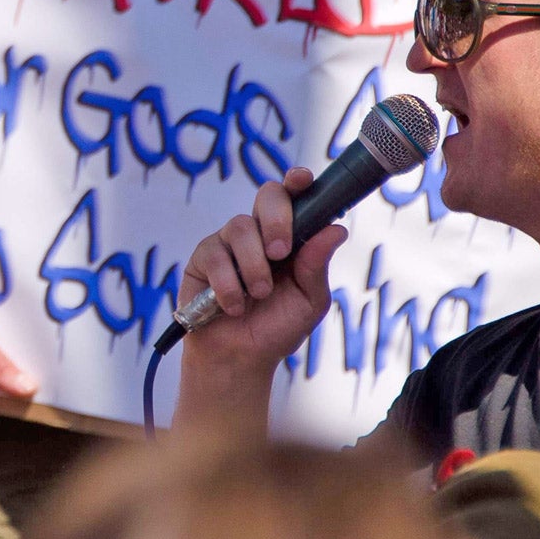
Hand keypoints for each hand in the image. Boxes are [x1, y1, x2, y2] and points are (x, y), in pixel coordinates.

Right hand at [176, 169, 347, 425]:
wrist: (239, 358)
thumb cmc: (277, 327)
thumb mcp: (308, 301)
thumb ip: (317, 265)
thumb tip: (336, 229)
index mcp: (290, 237)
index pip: (294, 197)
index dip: (297, 182)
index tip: (302, 180)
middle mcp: (260, 232)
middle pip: (267, 196)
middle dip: (276, 220)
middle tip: (280, 254)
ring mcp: (229, 241)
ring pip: (240, 227)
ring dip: (254, 267)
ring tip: (258, 296)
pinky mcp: (203, 258)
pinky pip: (215, 255)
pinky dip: (228, 285)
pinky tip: (233, 306)